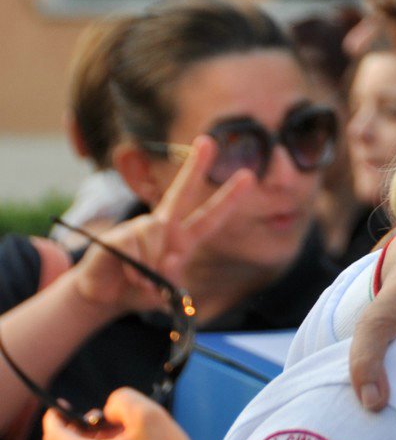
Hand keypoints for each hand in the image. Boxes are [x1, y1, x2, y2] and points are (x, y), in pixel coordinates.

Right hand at [72, 135, 253, 315]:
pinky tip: (126, 272)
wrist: (104, 298)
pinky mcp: (117, 235)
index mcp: (182, 239)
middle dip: (195, 167)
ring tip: (140, 279)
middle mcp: (162, 227)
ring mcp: (138, 228)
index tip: (248, 176)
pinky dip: (134, 266)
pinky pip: (133, 247)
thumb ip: (172, 279)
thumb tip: (168, 260)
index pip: (211, 217)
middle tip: (208, 140)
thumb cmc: (139, 292)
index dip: (229, 199)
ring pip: (154, 235)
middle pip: (181, 193)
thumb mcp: (165, 292)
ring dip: (150, 264)